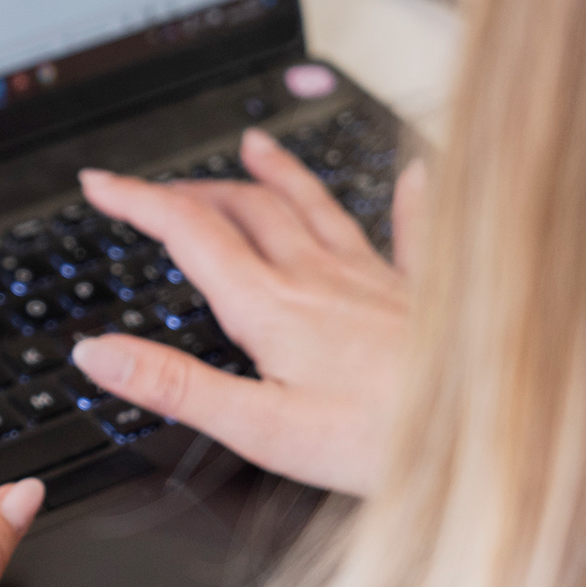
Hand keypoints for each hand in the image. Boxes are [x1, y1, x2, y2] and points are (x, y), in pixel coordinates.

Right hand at [74, 128, 425, 496]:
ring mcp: (374, 281)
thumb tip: (98, 354)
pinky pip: (411, 233)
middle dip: (193, 190)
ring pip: (315, 208)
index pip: (188, 232)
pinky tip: (416, 175)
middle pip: (246, 210)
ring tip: (254, 147)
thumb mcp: (256, 426)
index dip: (136, 200)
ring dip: (276, 175)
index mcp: (271, 306)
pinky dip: (406, 200)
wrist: (487, 434)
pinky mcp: (420, 297)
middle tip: (159, 188)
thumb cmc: (378, 440)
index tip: (99, 182)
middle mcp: (321, 277)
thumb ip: (173, 385)